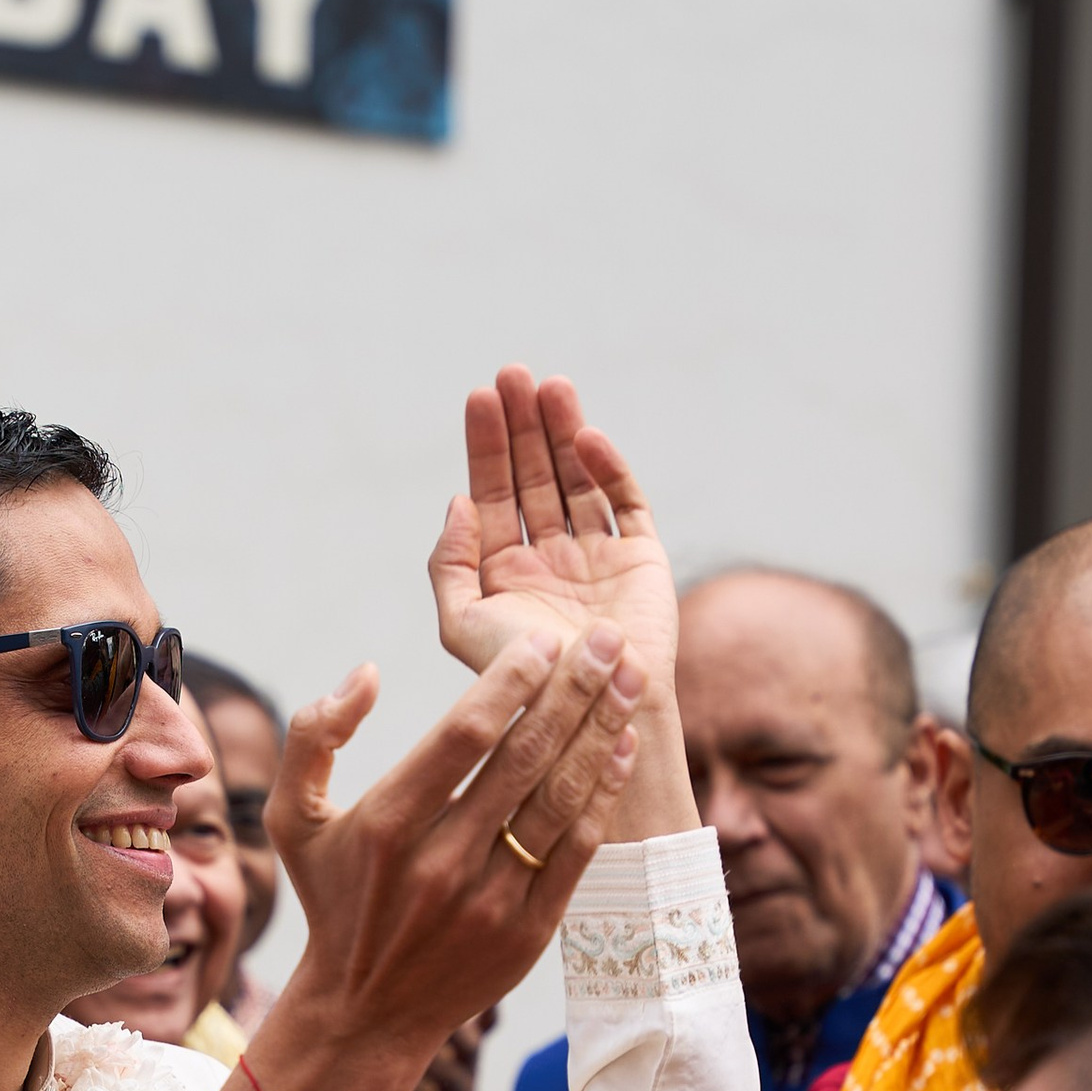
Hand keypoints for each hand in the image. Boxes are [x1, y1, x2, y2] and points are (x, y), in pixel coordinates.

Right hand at [258, 631, 641, 1090]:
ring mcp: (489, 902)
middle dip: (572, 690)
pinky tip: (622, 748)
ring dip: (600, 733)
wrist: (365, 1014)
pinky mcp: (526, 933)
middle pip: (523, 759)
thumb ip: (312, 737)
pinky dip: (602, 796)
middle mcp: (441, 863)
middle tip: (605, 638)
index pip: (463, 737)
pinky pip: (577, 852)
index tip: (543, 640)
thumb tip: (368, 673)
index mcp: (388, 826)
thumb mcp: (294, 821)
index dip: (509, 682)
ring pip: (559, 801)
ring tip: (629, 678)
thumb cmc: (335, 900)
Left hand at [430, 371, 678, 705]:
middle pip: (533, 476)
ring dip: (563, 432)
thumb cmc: (522, 684)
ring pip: (577, 479)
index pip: (492, 494)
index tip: (480, 398)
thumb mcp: (461, 626)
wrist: (592, 717)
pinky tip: (586, 438)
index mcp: (506, 572)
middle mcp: (550, 559)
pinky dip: (609, 469)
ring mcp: (597, 557)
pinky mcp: (642, 561)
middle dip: (523, 426)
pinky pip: (625, 504)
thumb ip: (450, 564)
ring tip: (550, 385)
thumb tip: (456, 502)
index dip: (486, 446)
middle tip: (512, 373)